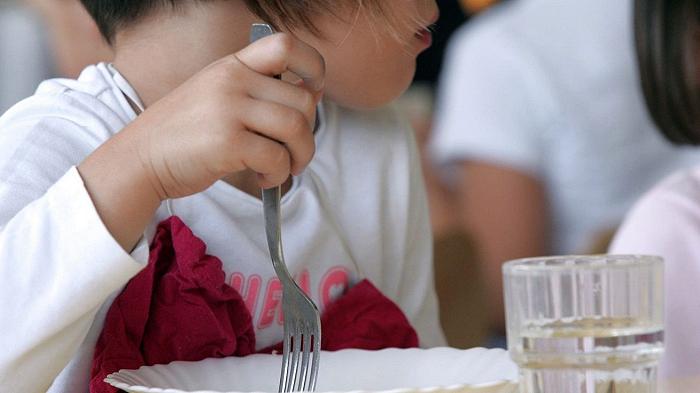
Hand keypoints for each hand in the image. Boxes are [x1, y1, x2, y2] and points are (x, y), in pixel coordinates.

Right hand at [78, 33, 323, 250]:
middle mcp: (232, 81)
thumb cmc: (184, 133)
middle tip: (295, 153)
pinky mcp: (226, 142)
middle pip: (302, 100)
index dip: (313, 66)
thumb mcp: (216, 94)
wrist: (140, 158)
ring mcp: (228, 110)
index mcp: (232, 65)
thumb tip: (311, 97)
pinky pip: (276, 158)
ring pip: (296, 128)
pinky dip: (278, 175)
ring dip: (300, 156)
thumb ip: (256, 91)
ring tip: (284, 168)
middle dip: (309, 133)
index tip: (314, 91)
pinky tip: (264, 179)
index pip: (286, 44)